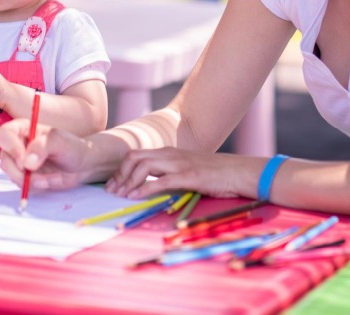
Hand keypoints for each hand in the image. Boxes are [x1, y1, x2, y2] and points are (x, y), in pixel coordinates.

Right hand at [0, 118, 91, 191]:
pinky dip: (33, 186)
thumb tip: (26, 162)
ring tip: (48, 177)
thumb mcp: (59, 142)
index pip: (2, 135)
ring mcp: (19, 162)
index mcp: (23, 129)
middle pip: (4, 158)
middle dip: (18, 170)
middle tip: (34, 172)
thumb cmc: (71, 147)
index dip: (10, 147)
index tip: (23, 159)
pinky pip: (20, 184)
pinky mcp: (23, 176)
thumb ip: (42, 147)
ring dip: (28, 179)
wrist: (80, 165)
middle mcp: (17, 144)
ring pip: (10, 173)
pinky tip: (47, 181)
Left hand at [106, 147, 248, 200]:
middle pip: (134, 157)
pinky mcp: (189, 176)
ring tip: (121, 196)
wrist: (237, 172)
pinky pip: (160, 180)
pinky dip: (144, 189)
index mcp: (168, 153)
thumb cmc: (212, 174)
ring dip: (128, 181)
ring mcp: (179, 164)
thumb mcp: (186, 170)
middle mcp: (170, 155)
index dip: (120, 170)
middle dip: (119, 174)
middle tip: (112, 192)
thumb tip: (148, 186)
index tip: (113, 185)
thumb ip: (168, 173)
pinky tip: (136, 197)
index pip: (135, 155)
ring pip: (143, 165)